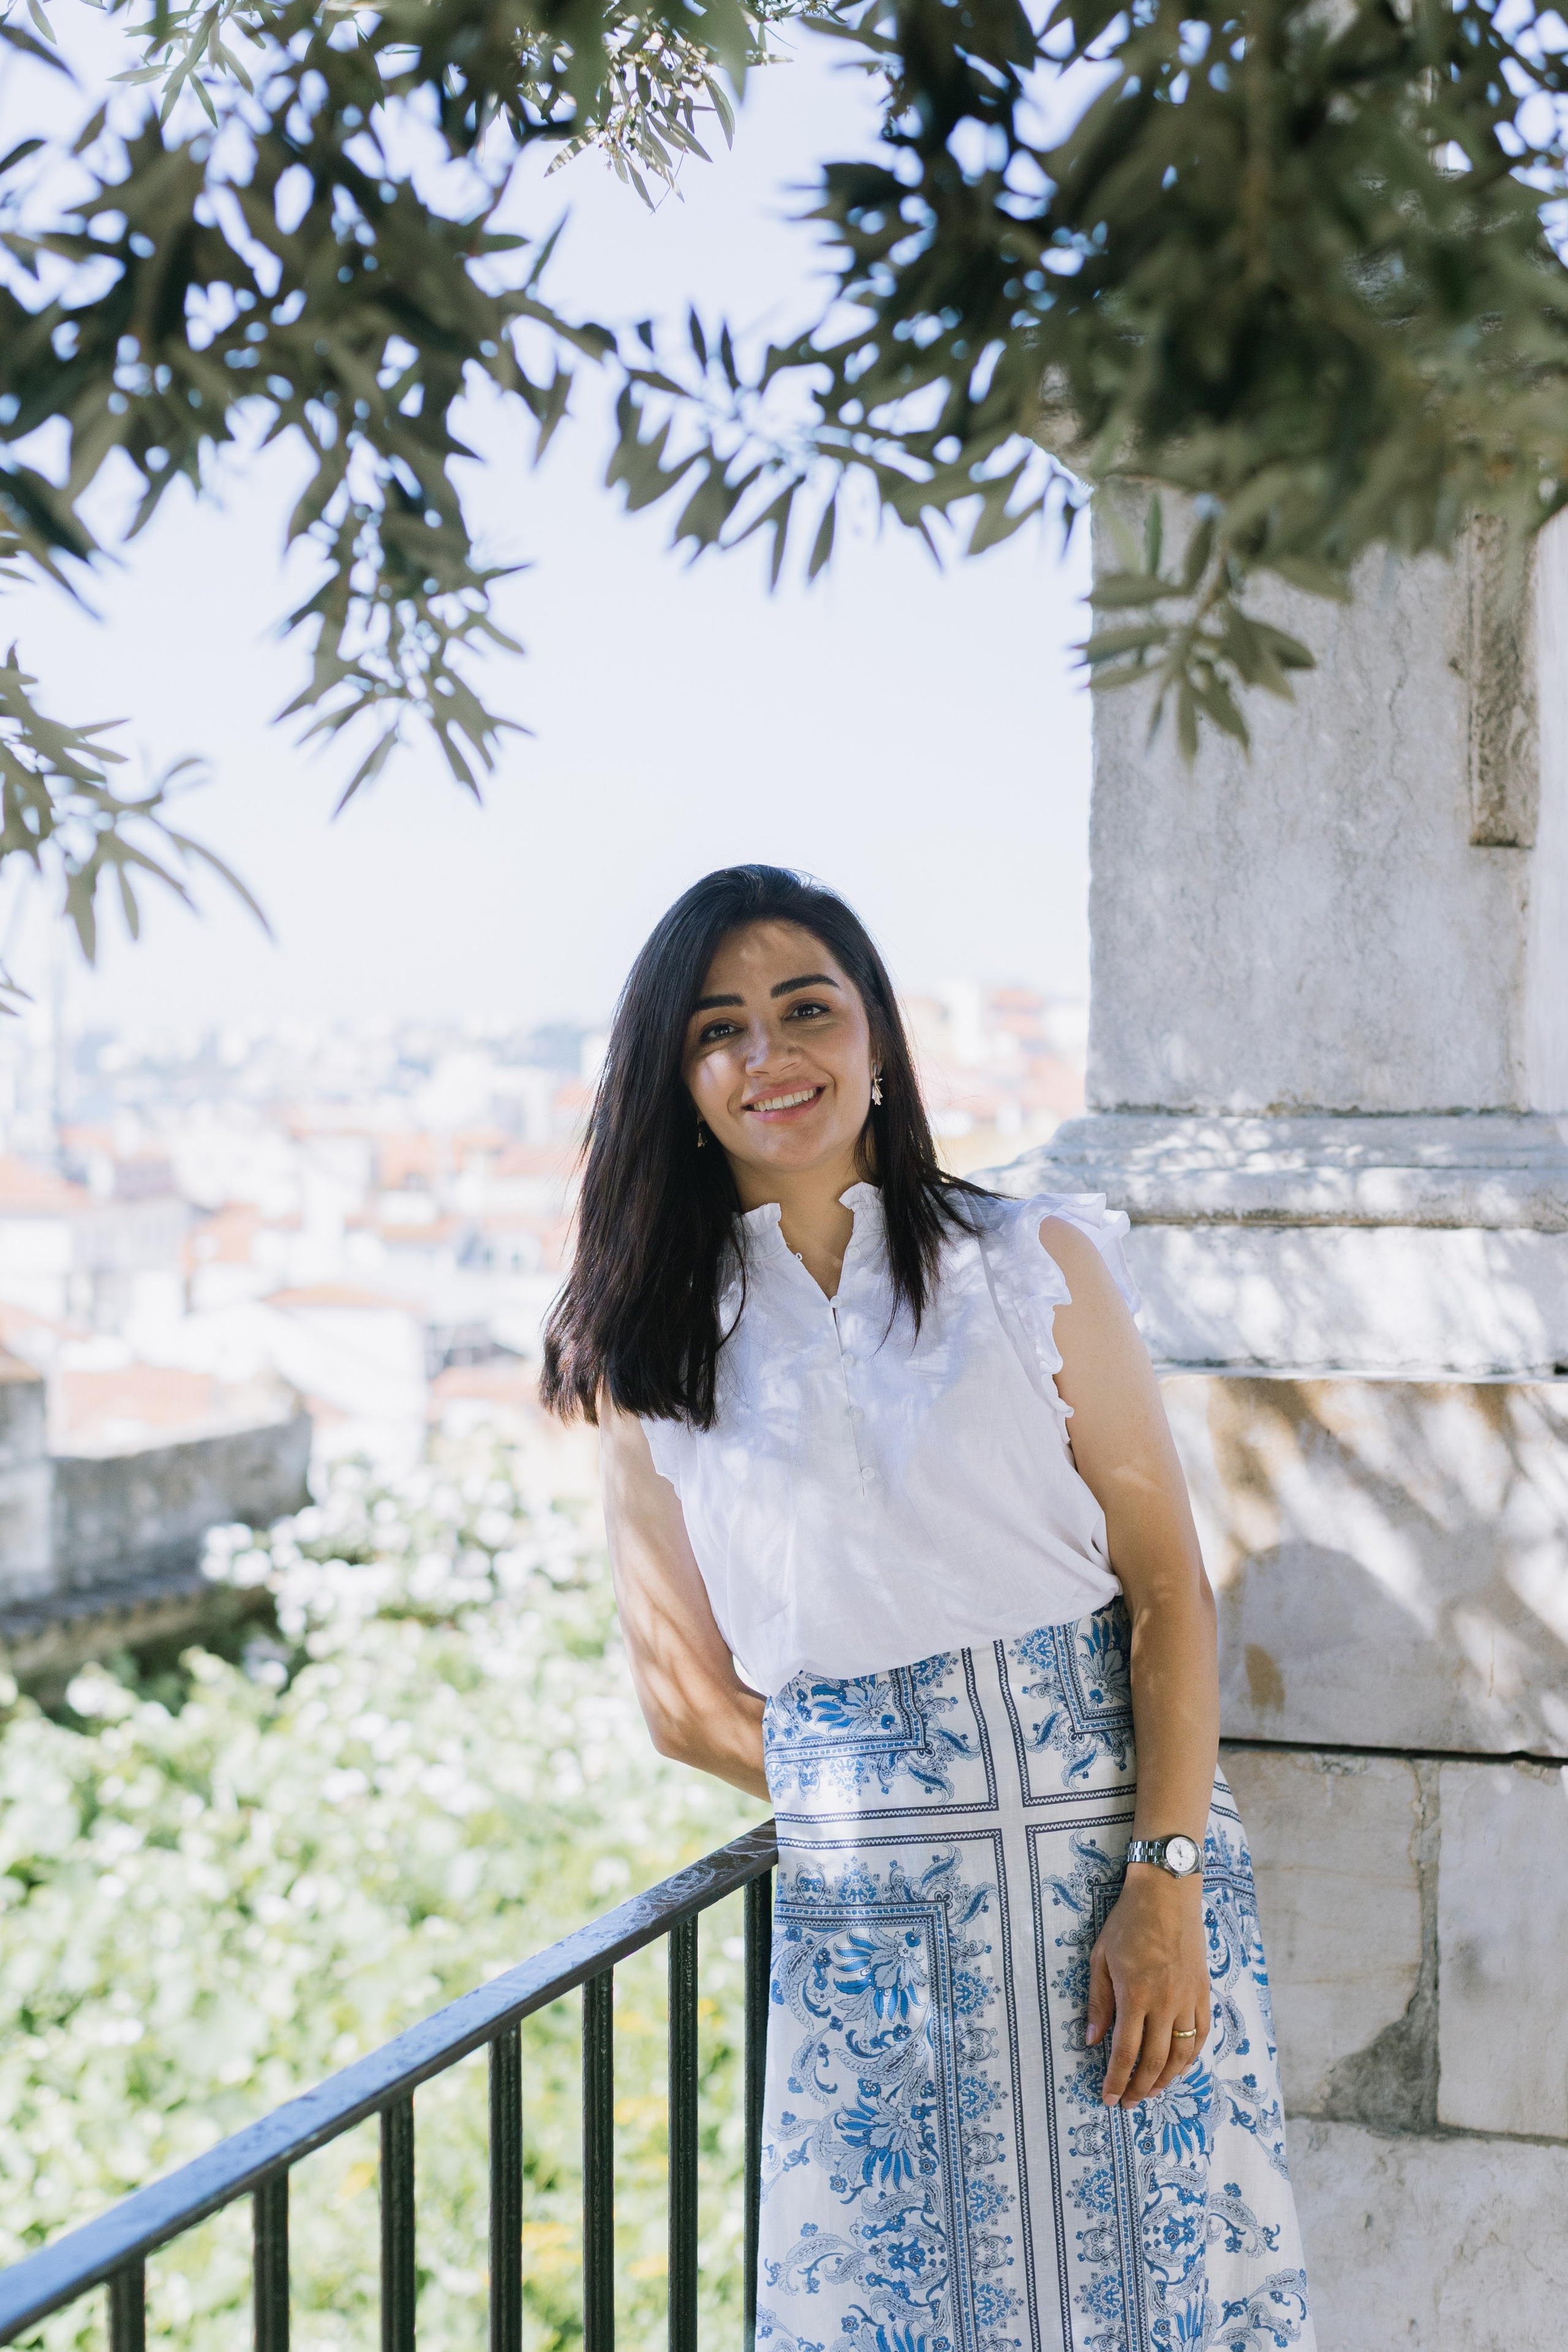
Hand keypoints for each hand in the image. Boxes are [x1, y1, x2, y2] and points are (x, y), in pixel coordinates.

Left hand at [1086, 1865, 1210, 2106]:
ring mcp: (1188, 1998)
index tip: (1109, 2098)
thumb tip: (1091, 2040)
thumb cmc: (1128, 1922)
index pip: (1125, 2051)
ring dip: (1167, 2079)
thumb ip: (1099, 2002)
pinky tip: (1179, 2066)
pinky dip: (1191, 2056)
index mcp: (1135, 1994)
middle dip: (1139, 2087)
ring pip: (1181, 2053)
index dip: (1116, 2080)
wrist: (1167, 1894)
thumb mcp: (1101, 1958)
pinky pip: (1201, 2034)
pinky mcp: (1203, 1992)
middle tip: (1128, 2103)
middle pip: (1155, 2060)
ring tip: (1152, 2092)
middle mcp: (1165, 2002)